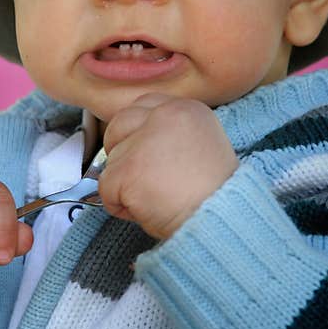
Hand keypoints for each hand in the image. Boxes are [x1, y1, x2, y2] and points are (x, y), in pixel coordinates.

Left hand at [99, 93, 238, 239]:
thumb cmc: (213, 197)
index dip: (137, 132)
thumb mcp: (201, 147)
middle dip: (121, 151)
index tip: (146, 154)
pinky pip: (105, 188)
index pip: (142, 105)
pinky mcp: (129, 168)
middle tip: (144, 177)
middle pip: (119, 124)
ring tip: (157, 197)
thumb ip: (169, 136)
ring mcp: (144, 141)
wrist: (222, 222)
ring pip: (111, 159)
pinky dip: (119, 205)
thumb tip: (138, 142)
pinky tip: (146, 209)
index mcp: (186, 109)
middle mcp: (165, 116)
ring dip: (125, 184)